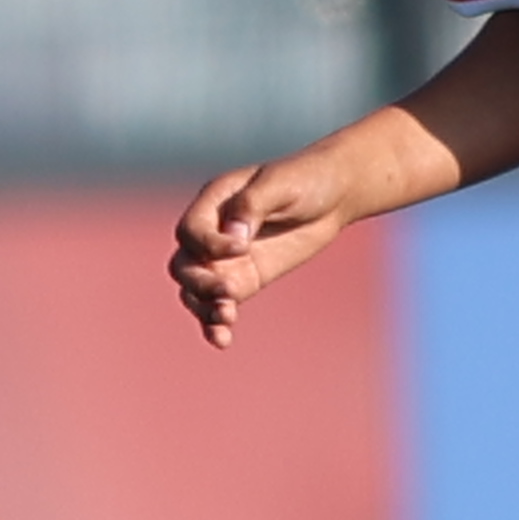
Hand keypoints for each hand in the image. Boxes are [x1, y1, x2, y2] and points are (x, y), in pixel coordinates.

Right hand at [171, 150, 366, 347]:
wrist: (333, 195)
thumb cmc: (306, 179)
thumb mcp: (280, 185)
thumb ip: (252, 205)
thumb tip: (233, 234)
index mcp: (213, 204)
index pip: (191, 231)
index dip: (208, 245)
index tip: (242, 248)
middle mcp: (211, 234)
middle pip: (185, 266)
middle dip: (201, 283)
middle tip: (228, 292)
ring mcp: (225, 261)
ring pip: (195, 291)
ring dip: (204, 308)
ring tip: (226, 317)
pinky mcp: (244, 280)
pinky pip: (219, 304)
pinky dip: (215, 324)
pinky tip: (222, 340)